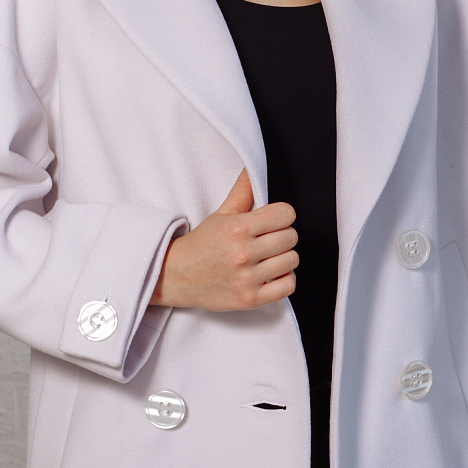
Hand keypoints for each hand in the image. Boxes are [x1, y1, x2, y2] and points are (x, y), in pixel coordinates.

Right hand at [151, 170, 297, 311]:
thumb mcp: (220, 215)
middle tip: (267, 240)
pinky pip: (288, 286)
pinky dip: (285, 279)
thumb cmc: (201, 245)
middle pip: (291, 237)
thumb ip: (242, 192)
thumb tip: (252, 168)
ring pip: (292, 260)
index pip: (285, 214)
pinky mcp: (250, 299)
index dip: (282, 215)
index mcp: (237, 229)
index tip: (273, 220)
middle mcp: (243, 254)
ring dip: (284, 258)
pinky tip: (271, 274)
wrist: (175, 276)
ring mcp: (247, 278)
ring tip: (268, 257)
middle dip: (282, 235)